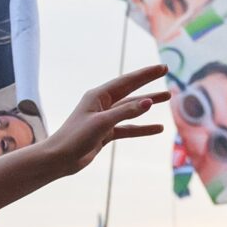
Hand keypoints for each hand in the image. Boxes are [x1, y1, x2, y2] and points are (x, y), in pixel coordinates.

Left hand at [41, 63, 168, 173]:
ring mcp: (104, 119)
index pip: (127, 81)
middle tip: (165, 72)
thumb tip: (149, 102)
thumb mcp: (102, 123)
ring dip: (148, 105)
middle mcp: (102, 104)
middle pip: (131, 91)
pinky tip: (157, 128)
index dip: (146, 74)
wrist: (59, 159)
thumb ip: (126, 112)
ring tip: (167, 97)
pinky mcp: (105, 133)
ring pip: (131, 109)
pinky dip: (142, 128)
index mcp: (98, 96)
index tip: (163, 67)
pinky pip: (128, 129)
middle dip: (148, 82)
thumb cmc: (76, 137)